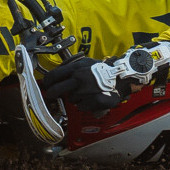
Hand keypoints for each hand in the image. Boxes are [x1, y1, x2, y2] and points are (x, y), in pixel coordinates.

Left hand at [46, 43, 169, 113]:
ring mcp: (86, 91)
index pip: (53, 76)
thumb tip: (53, 78)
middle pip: (56, 90)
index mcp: (76, 68)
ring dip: (75, 97)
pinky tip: (92, 98)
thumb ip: (70, 67)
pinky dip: (85, 105)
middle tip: (51, 95)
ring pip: (71, 99)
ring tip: (85, 92)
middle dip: (52, 93)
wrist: (123, 75)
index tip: (46, 85)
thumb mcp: (87, 62)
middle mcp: (79, 79)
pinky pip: (82, 107)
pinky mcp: (94, 101)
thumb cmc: (104, 69)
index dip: (47, 82)